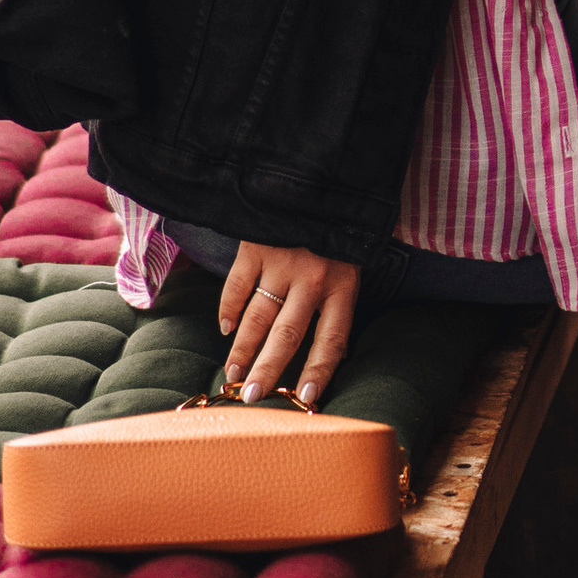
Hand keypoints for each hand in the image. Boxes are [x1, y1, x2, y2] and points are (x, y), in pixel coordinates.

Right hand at [217, 241, 359, 407]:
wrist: (317, 178)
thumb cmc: (338, 231)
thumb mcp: (350, 264)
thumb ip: (337, 301)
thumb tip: (329, 354)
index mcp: (343, 285)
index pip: (331, 340)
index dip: (318, 371)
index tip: (304, 399)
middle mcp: (313, 279)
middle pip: (288, 335)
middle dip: (267, 370)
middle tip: (249, 397)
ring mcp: (282, 263)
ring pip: (258, 317)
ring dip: (243, 349)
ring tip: (231, 373)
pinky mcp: (255, 247)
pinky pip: (237, 287)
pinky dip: (228, 310)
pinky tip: (226, 329)